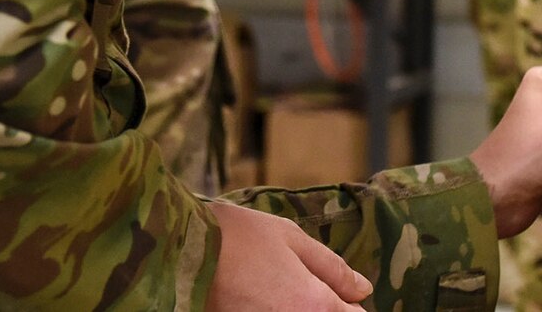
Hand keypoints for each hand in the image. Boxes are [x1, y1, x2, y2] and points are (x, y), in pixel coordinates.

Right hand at [206, 202, 371, 310]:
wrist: (178, 255)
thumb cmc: (236, 238)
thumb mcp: (291, 239)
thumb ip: (332, 268)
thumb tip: (362, 289)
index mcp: (315, 304)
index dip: (352, 305)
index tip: (345, 295)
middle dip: (329, 308)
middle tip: (306, 285)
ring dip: (303, 308)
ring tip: (281, 288)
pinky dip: (279, 311)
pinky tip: (266, 296)